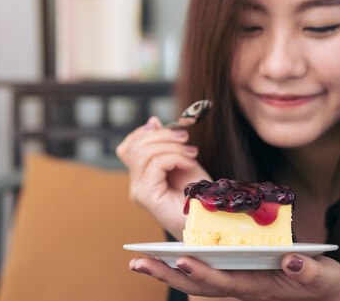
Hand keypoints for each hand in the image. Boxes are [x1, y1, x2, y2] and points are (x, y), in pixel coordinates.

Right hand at [116, 116, 210, 237]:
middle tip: (186, 138)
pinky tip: (189, 163)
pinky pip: (156, 164)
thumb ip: (166, 143)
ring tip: (191, 152)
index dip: (145, 132)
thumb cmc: (199, 195)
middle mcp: (136, 185)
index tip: (171, 129)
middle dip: (163, 135)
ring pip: (145, 153)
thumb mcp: (182, 160)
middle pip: (136, 146)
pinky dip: (175, 157)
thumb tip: (152, 120)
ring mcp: (139, 192)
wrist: (211, 220)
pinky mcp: (147, 197)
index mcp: (142, 176)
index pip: (128, 147)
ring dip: (172, 146)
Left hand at [129, 253, 339, 300]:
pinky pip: (203, 269)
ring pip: (195, 278)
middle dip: (168, 274)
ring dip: (166, 270)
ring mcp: (234, 280)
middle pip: (198, 284)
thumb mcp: (327, 279)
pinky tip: (162, 256)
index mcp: (258, 287)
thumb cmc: (325, 286)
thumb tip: (291, 261)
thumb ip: (311, 273)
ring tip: (138, 261)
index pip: (225, 282)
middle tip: (138, 263)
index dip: (203, 272)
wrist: (325, 295)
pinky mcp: (234, 272)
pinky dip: (180, 263)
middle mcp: (240, 286)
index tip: (182, 259)